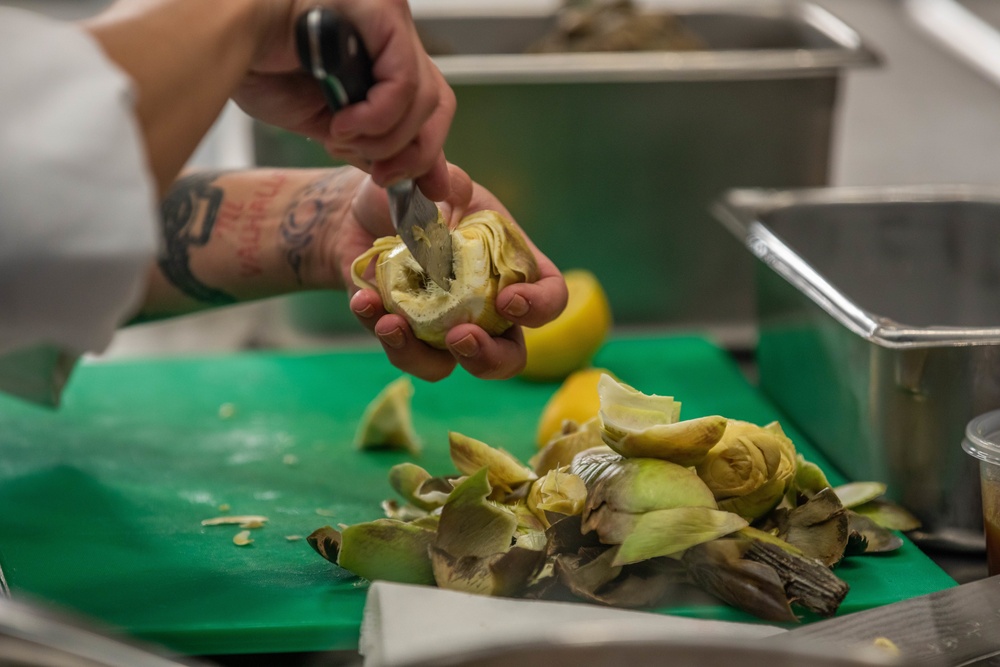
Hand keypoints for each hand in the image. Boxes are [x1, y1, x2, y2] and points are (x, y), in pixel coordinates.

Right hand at [235, 0, 454, 199]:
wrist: (221, 40)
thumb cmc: (260, 69)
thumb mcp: (335, 125)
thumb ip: (383, 146)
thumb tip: (430, 184)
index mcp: (383, 53)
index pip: (432, 104)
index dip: (425, 151)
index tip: (401, 182)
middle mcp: (393, 30)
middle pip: (438, 103)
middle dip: (411, 153)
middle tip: (379, 174)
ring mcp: (390, 15)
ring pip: (422, 98)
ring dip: (382, 137)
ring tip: (339, 136)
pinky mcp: (382, 9)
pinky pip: (403, 81)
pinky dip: (376, 116)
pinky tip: (341, 121)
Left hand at [339, 165, 567, 380]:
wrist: (359, 215)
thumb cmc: (413, 197)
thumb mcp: (436, 180)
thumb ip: (449, 180)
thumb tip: (449, 190)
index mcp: (511, 266)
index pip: (550, 295)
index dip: (540, 306)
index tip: (507, 300)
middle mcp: (485, 306)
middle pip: (510, 354)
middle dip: (489, 357)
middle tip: (460, 337)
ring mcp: (445, 328)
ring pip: (451, 366)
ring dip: (422, 355)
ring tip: (391, 324)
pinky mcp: (406, 338)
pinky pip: (402, 352)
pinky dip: (381, 332)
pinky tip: (364, 301)